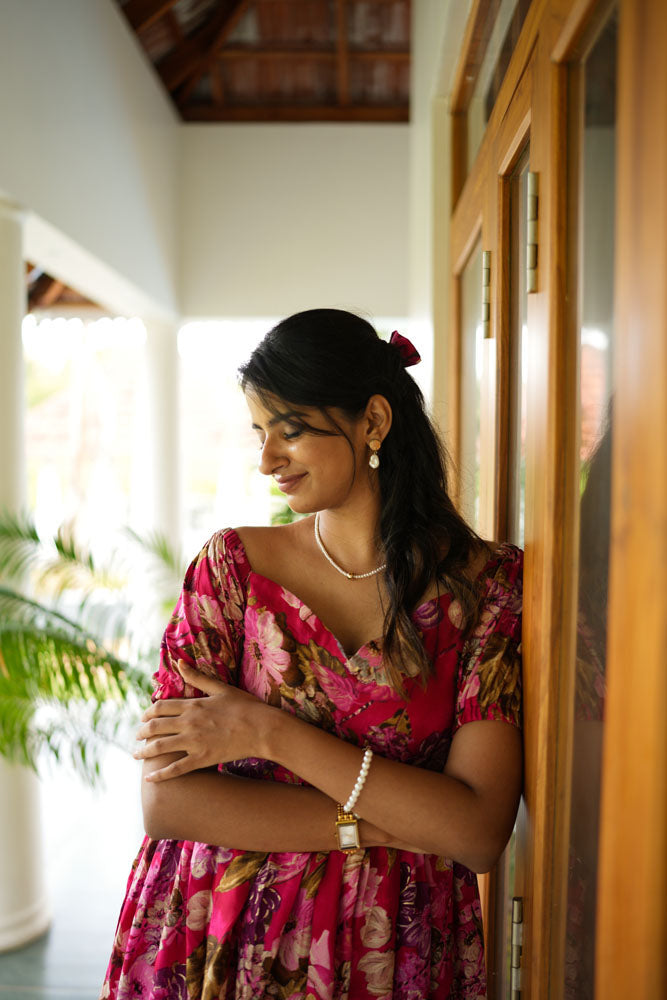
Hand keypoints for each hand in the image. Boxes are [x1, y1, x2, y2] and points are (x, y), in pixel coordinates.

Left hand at [134, 660, 274, 781]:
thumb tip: (179, 662)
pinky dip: (161, 774)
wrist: (263, 728)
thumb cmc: (245, 706)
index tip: (144, 718)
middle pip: (156, 727)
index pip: (161, 707)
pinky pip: (176, 768)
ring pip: (161, 747)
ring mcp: (194, 742)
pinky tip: (150, 778)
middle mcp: (189, 723)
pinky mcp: (202, 759)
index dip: (148, 713)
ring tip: (136, 755)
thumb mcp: (221, 688)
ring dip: (145, 752)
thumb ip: (198, 677)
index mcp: (193, 705)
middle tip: (137, 737)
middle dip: (142, 732)